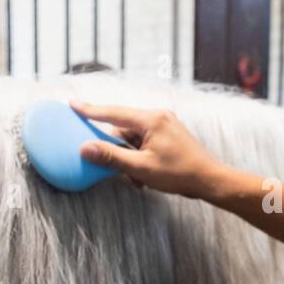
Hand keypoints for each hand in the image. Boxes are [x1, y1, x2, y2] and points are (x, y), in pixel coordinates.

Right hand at [70, 101, 224, 198]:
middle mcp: (158, 116)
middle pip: (123, 129)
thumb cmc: (179, 174)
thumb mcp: (141, 168)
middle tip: (113, 166)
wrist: (211, 180)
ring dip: (130, 159)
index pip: (113, 113)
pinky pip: (145, 143)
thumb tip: (85, 149)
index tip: (72, 103)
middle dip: (117, 150)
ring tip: (139, 179)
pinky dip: (140, 158)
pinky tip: (146, 177)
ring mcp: (165, 125)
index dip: (90, 110)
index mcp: (151, 119)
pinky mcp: (169, 135)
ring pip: (134, 139)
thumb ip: (112, 157)